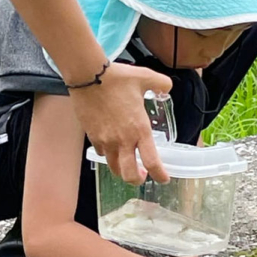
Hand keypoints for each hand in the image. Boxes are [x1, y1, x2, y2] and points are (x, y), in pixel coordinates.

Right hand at [69, 64, 172, 184]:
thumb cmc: (116, 78)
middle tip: (142, 175)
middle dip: (137, 180)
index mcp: (139, 129)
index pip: (152, 162)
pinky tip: (111, 147)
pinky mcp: (92, 136)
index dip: (160, 175)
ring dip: (122, 170)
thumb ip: (161, 83)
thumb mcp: (145, 77)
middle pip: (130, 174)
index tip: (163, 178)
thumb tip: (167, 88)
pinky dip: (108, 155)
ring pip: (114, 167)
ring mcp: (105, 140)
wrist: (88, 76)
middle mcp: (122, 140)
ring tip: (126, 165)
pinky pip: (102, 153)